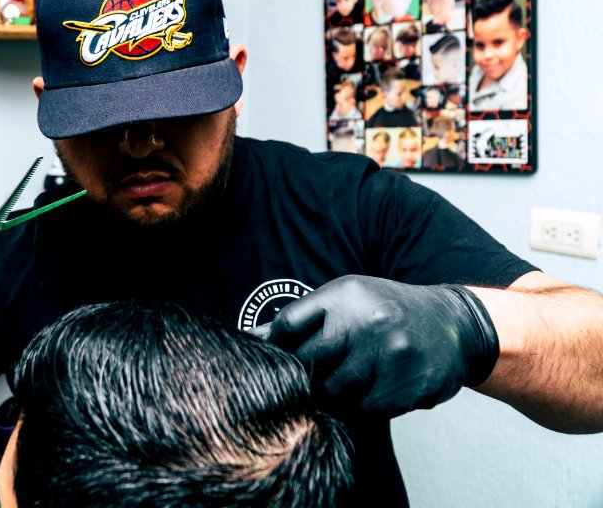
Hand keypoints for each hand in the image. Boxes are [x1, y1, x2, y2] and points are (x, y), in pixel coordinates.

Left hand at [267, 275, 499, 417]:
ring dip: (334, 393)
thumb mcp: (346, 299)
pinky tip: (374, 388)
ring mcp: (391, 353)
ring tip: (349, 379)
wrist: (452, 322)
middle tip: (313, 375)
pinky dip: (362, 405)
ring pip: (335, 392)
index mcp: (345, 294)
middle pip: (307, 362)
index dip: (275, 347)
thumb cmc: (385, 310)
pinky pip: (366, 409)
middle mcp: (368, 320)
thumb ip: (302, 318)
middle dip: (304, 374)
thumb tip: (251, 337)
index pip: (288, 325)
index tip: (276, 358)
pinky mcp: (409, 384)